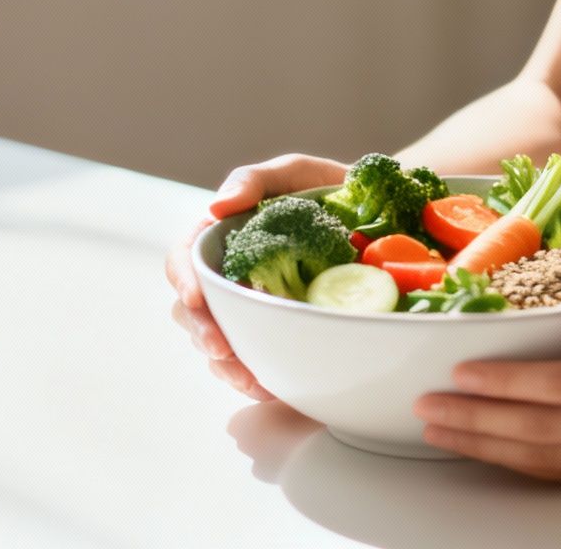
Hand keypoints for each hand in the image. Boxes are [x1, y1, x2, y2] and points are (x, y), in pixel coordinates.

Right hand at [165, 153, 349, 400]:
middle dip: (203, 333)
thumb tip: (217, 206)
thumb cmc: (327, 190)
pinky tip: (270, 387)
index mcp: (222, 238)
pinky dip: (256, 377)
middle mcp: (228, 276)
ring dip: (227, 365)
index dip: (183, 281)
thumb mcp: (294, 173)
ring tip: (250, 379)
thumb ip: (255, 180)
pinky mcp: (274, 331)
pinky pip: (253, 360)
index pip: (184, 260)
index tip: (195, 299)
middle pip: (193, 311)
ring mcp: (249, 307)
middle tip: (224, 351)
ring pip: (218, 343)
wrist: (376, 217)